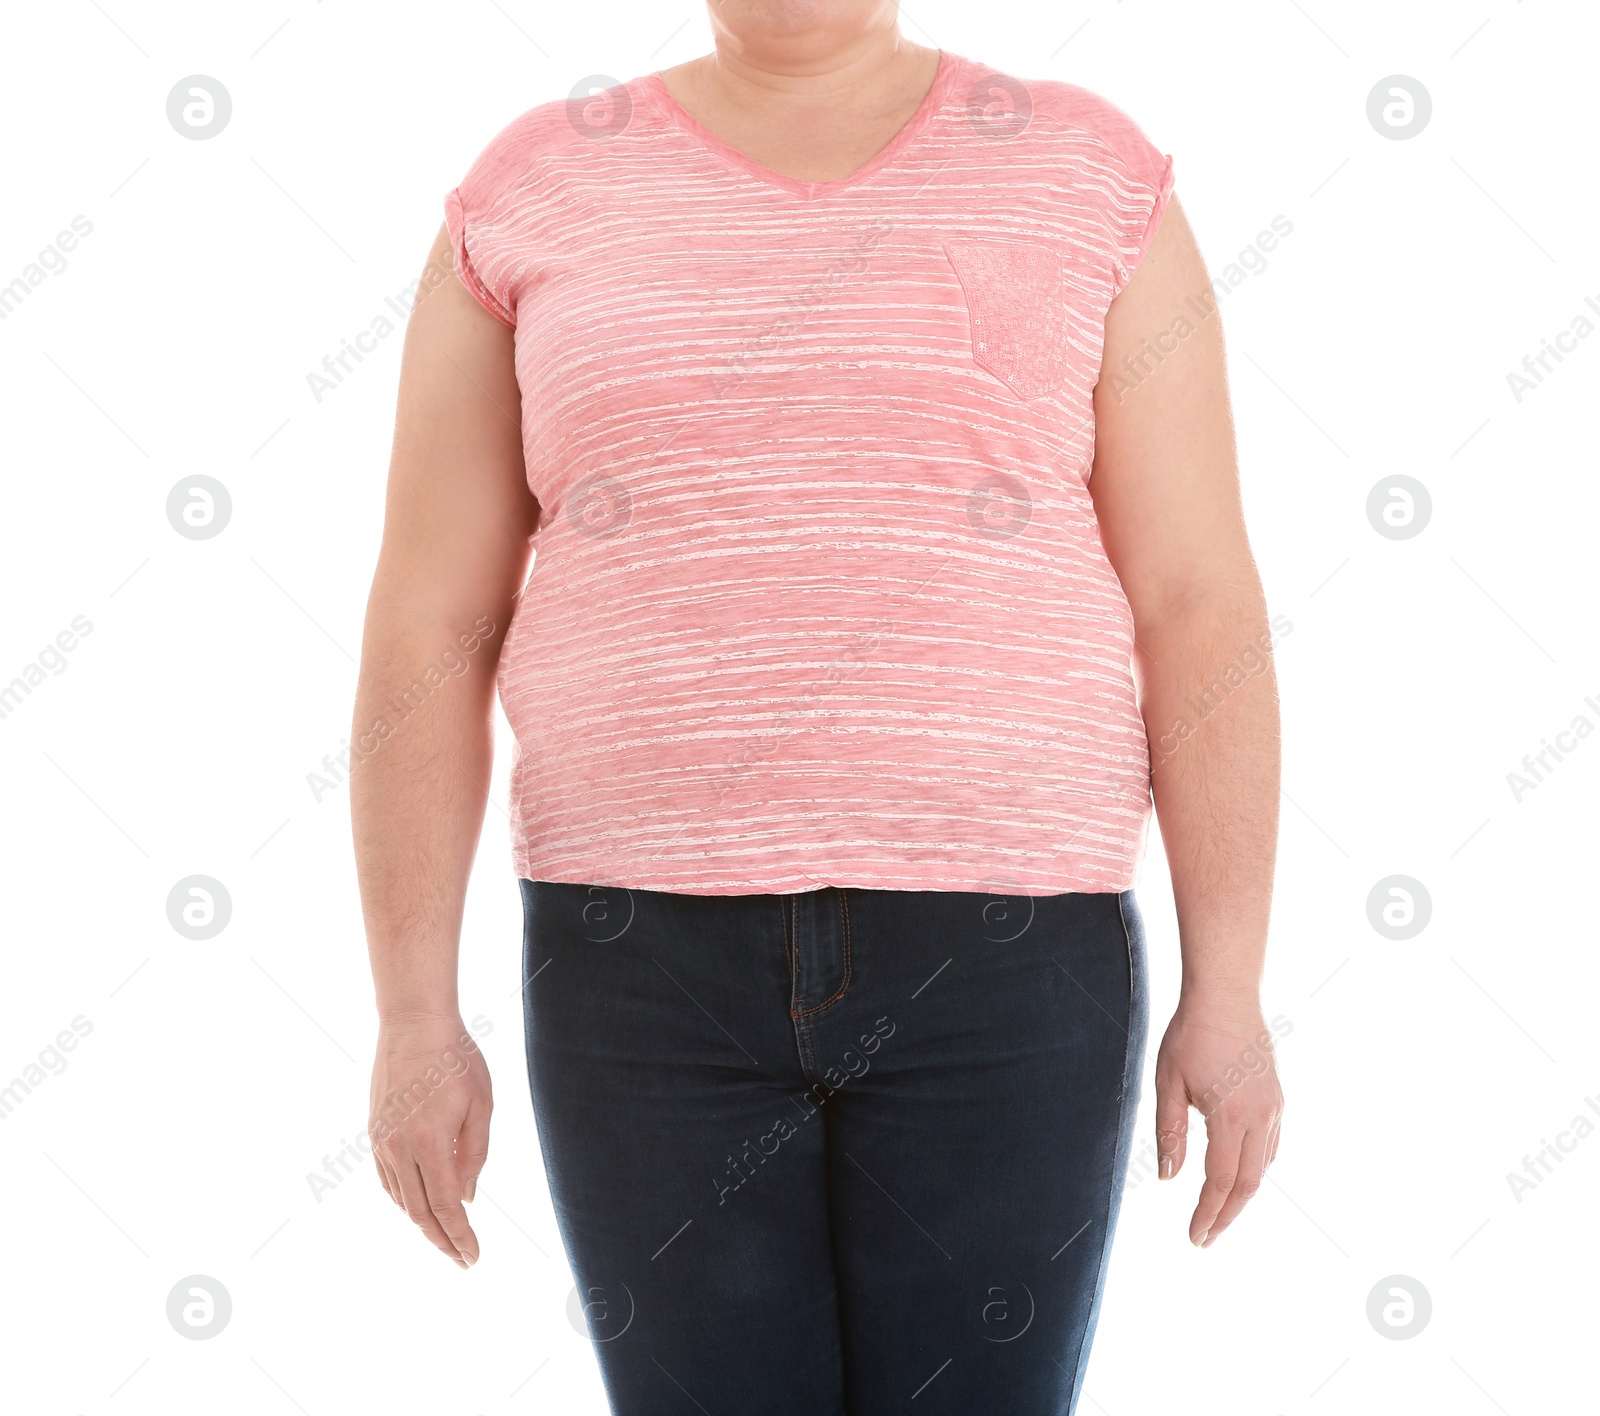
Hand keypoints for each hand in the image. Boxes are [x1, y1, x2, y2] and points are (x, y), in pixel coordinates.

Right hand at [368, 1014, 491, 1267]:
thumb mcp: (481, 1104)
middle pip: (420, 1212)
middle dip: (442, 1241)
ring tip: (445, 1238)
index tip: (473, 1257)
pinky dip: (404, 1200)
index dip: (460, 1236)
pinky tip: (418, 1206)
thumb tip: (466, 1198)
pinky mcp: (374, 1132)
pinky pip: (387, 1180)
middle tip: (462, 1260)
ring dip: (422, 1224)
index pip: (445, 1207)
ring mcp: (382, 1141)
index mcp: (430, 1143)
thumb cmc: (456, 1059)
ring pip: (401, 1199)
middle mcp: (400, 1149)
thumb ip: (475, 1153)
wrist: (414, 1024)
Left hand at [1153, 994, 1282, 1247]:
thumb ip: (1169, 1133)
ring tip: (1218, 1211)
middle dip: (1227, 1215)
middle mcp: (1259, 1116)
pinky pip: (1270, 1144)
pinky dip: (1255, 1167)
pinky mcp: (1277, 1097)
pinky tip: (1239, 1174)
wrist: (1225, 997)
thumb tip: (1168, 1177)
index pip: (1220, 1181)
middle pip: (1248, 1184)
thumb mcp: (1168, 1084)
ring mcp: (1273, 1107)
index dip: (1207, 1214)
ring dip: (1242, 1193)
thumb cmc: (1189, 1035)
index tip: (1195, 1237)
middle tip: (1207, 1237)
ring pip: (1263, 1166)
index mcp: (1229, 1116)